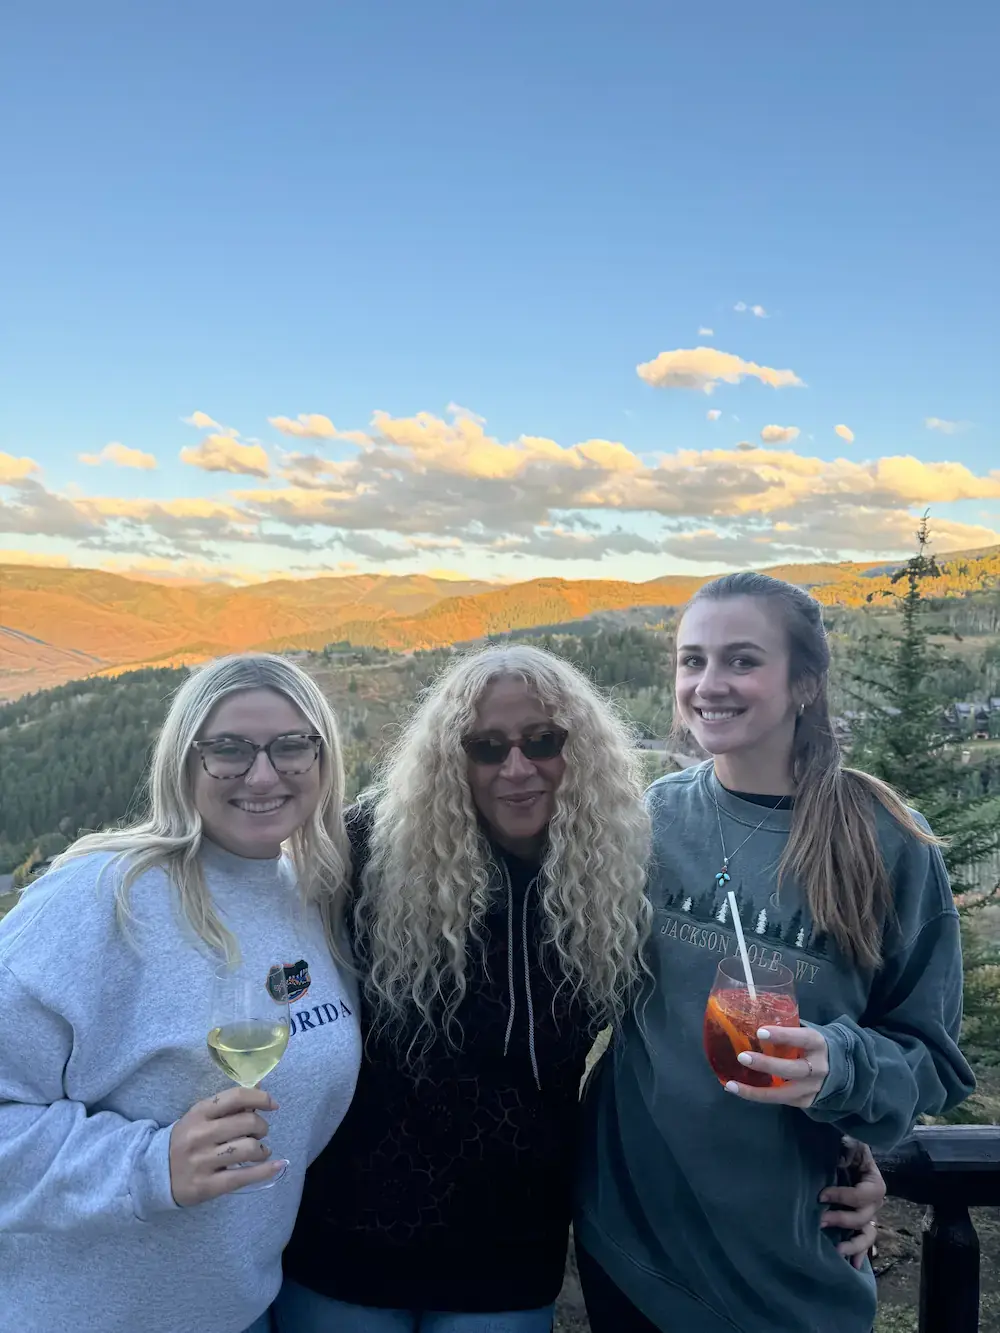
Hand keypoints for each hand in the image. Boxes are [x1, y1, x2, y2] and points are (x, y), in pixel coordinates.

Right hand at [168, 1086, 285, 1205]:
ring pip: (248, 1149)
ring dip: (262, 1149)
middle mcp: (200, 1134)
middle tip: (260, 1133)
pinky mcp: (207, 1185)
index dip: (260, 1098)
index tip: (273, 1104)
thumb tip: (260, 1086)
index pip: (236, 1097)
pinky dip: (264, 1171)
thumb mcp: (200, 1117)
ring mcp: (203, 1161)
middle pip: (247, 1123)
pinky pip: (242, 1176)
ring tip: (260, 1151)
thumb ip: (228, 1104)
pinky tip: (276, 1165)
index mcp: (199, 1113)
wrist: (154, 1174)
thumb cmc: (185, 1140)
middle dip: (262, 1127)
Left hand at [723, 1024, 828, 1107]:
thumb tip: (749, 1022)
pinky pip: (779, 1100)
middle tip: (742, 1057)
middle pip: (792, 1069)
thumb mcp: (804, 1033)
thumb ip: (785, 1030)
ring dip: (756, 1090)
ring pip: (784, 1093)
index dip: (783, 1036)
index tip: (760, 1032)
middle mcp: (818, 1068)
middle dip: (766, 1065)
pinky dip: (757, 1096)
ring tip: (732, 1085)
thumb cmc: (810, 1045)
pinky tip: (738, 1090)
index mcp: (818, 1044)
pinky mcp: (805, 1101)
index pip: (802, 1038)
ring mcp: (813, 1088)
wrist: (838, 1068)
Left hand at [821, 1137, 884, 1269]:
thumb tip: (840, 1157)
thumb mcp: (849, 1140)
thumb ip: (847, 1146)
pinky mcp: (859, 1223)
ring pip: (867, 1234)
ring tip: (837, 1251)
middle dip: (842, 1220)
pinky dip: (859, 1254)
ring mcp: (868, 1214)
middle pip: (863, 1217)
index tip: (821, 1195)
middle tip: (820, 1221)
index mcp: (874, 1181)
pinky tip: (852, 1265)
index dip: (843, 1196)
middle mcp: (874, 1202)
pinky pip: (864, 1241)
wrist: (843, 1151)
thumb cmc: (846, 1145)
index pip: (863, 1194)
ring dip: (853, 1243)